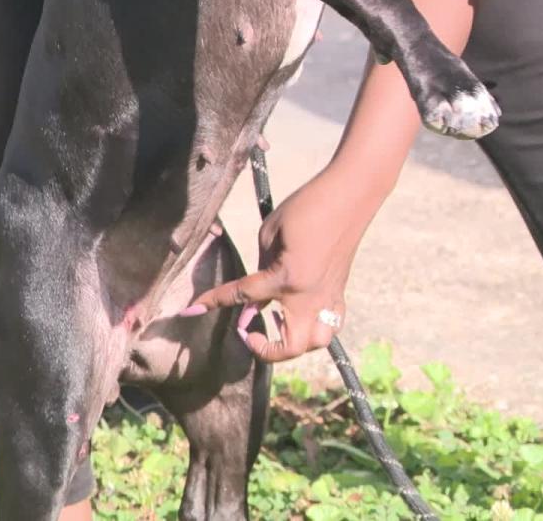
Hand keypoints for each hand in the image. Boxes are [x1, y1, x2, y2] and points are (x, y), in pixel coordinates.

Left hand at [181, 171, 373, 361]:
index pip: (243, 296)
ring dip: (292, 344)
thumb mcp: (271, 232)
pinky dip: (314, 328)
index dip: (213, 301)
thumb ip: (260, 266)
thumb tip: (254, 292)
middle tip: (247, 331)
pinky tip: (299, 315)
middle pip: (289, 346)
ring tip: (276, 326)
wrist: (351, 194)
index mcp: (287, 279)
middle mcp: (310, 297)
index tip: (191, 309)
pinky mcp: (340, 291)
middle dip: (264, 348)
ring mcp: (329, 298)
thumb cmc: (306, 206)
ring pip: (314, 343)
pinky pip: (330, 324)